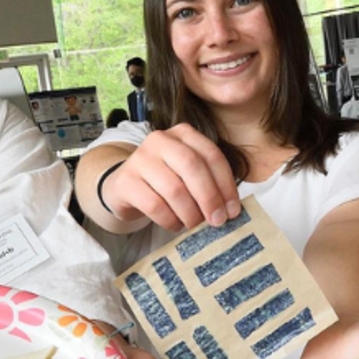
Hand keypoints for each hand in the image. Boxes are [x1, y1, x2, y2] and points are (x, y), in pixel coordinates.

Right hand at [102, 124, 241, 231]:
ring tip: (194, 224)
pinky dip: (170, 220)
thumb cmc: (166, 181)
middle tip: (217, 221)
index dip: (226, 184)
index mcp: (183, 133)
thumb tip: (230, 210)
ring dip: (190, 213)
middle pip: (192, 166)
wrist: (126, 187)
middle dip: (209, 198)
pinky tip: (175, 225)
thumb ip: (210, 183)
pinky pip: (155, 205)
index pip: (211, 155)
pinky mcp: (126, 181)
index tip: (232, 211)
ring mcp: (140, 158)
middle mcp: (160, 140)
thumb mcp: (189, 174)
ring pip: (174, 189)